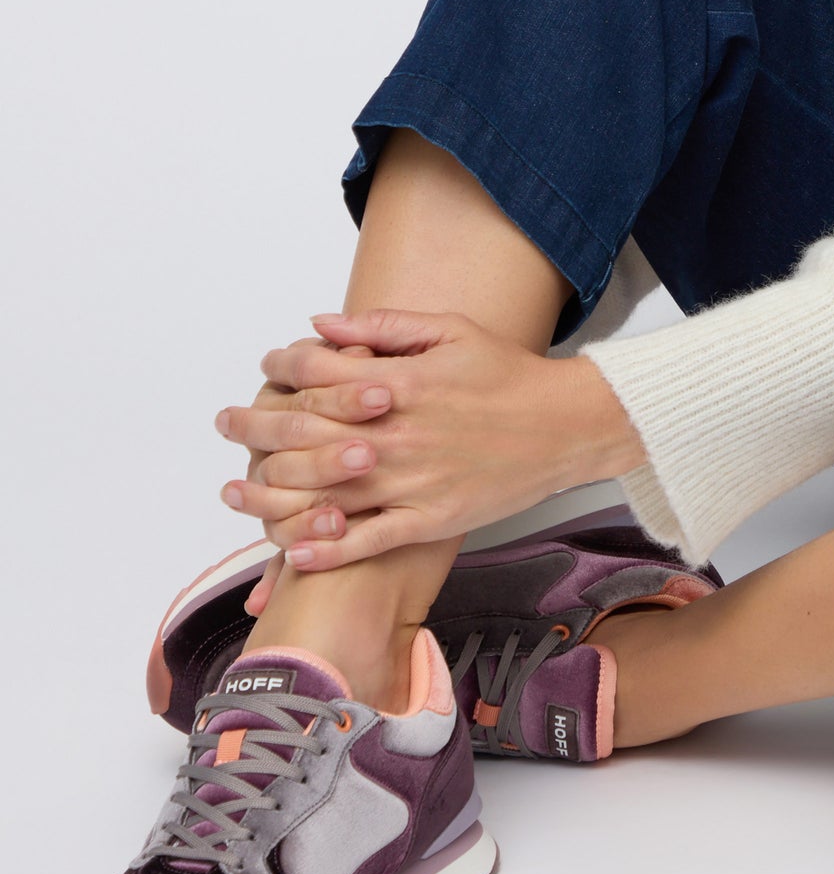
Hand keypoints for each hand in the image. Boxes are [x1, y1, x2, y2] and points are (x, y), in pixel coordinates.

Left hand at [216, 307, 641, 573]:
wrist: (566, 425)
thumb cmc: (508, 375)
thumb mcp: (449, 331)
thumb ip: (381, 328)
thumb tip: (321, 324)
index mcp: (402, 383)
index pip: (320, 375)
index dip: (282, 369)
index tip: (262, 371)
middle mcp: (399, 434)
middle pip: (308, 435)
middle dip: (258, 427)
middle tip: (228, 425)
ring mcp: (414, 481)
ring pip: (327, 494)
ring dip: (273, 494)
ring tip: (237, 492)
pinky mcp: (431, 519)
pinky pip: (368, 541)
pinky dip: (328, 549)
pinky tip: (293, 550)